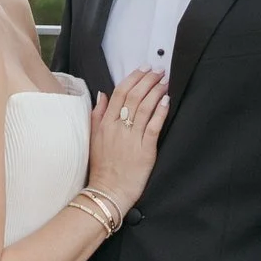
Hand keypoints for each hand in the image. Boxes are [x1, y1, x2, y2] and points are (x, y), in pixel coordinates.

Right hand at [88, 68, 169, 214]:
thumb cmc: (101, 167)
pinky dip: (160, 111)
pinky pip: (153, 126)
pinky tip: (167, 101)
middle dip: (148, 80)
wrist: (107, 192)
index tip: (144, 68)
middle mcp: (118, 127)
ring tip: (165, 81)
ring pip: (145, 107)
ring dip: (156, 91)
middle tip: (159, 70)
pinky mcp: (145, 150)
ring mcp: (131, 138)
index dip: (134, 78)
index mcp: (105, 123)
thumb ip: (97, 114)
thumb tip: (101, 93)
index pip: (119, 92)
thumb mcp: (93, 138)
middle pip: (134, 96)